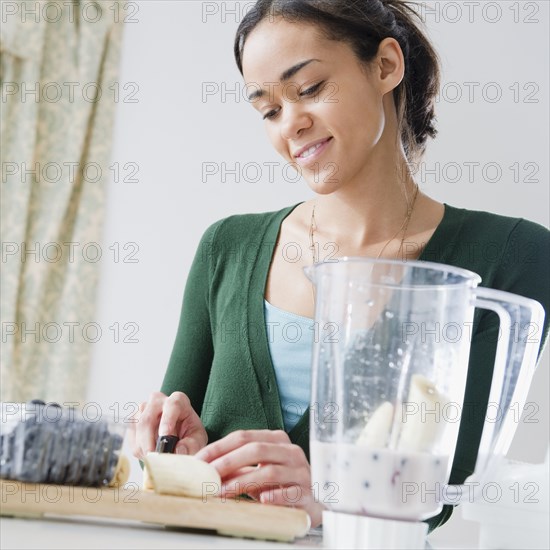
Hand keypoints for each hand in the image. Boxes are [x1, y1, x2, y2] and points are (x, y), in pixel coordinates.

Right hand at [128, 391, 207, 459]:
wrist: (178, 436)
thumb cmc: (188, 434)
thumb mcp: (197, 439)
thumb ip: (192, 445)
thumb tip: (179, 450)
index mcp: (178, 400)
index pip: (172, 405)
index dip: (167, 420)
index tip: (165, 436)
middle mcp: (158, 400)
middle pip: (148, 418)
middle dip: (149, 441)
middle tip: (154, 457)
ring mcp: (143, 408)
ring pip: (137, 427)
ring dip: (143, 446)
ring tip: (154, 458)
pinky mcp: (133, 419)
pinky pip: (131, 436)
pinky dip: (138, 448)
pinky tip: (148, 454)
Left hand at [195, 429, 324, 527]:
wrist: (311, 501)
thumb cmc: (279, 483)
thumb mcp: (257, 470)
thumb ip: (236, 467)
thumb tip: (204, 468)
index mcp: (276, 439)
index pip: (244, 436)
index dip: (219, 447)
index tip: (199, 460)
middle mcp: (290, 451)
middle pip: (256, 449)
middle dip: (228, 462)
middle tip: (208, 475)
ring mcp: (300, 471)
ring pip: (269, 471)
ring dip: (242, 482)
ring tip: (223, 492)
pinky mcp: (307, 492)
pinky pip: (289, 492)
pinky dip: (274, 495)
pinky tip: (261, 500)